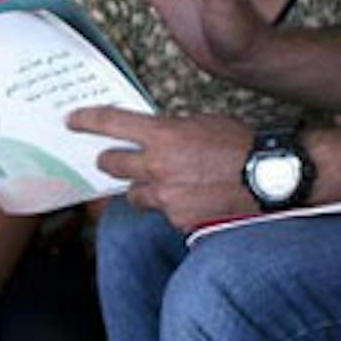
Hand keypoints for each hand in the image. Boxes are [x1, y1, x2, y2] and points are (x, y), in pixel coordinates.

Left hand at [66, 106, 254, 231]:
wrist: (268, 177)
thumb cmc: (240, 144)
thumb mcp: (201, 123)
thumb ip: (170, 130)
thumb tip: (153, 137)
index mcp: (163, 135)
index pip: (112, 123)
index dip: (87, 120)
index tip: (72, 121)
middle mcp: (158, 166)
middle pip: (110, 164)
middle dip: (111, 161)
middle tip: (115, 159)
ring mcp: (166, 197)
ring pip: (135, 194)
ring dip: (144, 188)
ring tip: (169, 182)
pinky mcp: (178, 220)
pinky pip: (163, 213)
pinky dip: (173, 207)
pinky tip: (194, 198)